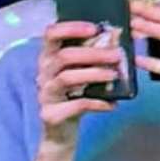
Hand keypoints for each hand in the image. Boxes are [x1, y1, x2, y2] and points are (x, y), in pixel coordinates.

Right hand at [37, 18, 124, 142]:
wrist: (61, 132)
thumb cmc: (74, 96)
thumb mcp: (81, 73)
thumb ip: (92, 57)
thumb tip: (116, 38)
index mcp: (48, 57)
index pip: (51, 34)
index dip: (71, 28)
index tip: (94, 28)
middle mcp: (43, 73)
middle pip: (64, 56)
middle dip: (93, 53)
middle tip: (116, 55)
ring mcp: (45, 93)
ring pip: (67, 78)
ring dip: (94, 74)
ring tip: (114, 75)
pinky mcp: (50, 114)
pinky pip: (76, 105)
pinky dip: (97, 103)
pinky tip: (112, 105)